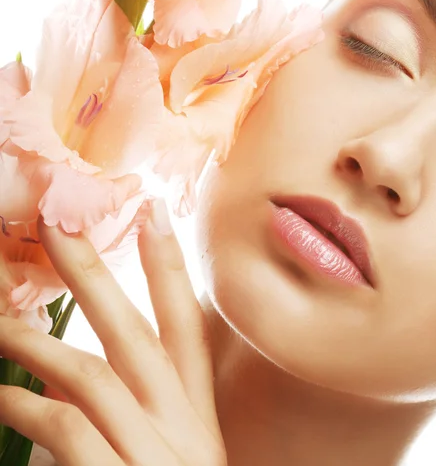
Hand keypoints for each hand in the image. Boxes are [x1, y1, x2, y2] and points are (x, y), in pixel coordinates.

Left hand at [0, 199, 226, 465]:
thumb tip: (60, 379)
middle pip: (135, 333)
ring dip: (38, 344)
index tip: (151, 212)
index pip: (188, 326)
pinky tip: (3, 394)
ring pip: (91, 374)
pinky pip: (67, 426)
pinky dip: (28, 406)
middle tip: (55, 224)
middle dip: (91, 273)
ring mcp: (153, 455)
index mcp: (197, 417)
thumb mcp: (169, 457)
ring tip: (0, 323)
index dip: (170, 266)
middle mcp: (181, 427)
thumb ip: (129, 413)